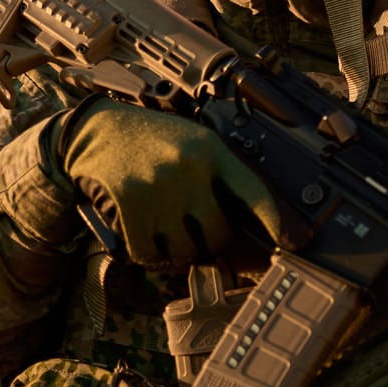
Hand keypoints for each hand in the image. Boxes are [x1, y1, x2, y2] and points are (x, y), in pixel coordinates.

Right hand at [59, 100, 287, 267]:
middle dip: (211, 242)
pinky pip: (150, 254)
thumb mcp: (192, 141)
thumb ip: (218, 172)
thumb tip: (246, 219)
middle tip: (198, 235)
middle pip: (219, 234)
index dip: (276, 222)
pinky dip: (150, 256)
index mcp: (210, 150)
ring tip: (170, 234)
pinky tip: (148, 240)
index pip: (255, 192)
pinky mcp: (130, 207)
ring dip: (179, 252)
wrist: (95, 130)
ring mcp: (160, 190)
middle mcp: (190, 170)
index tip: (292, 242)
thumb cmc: (150, 138)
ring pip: (186, 251)